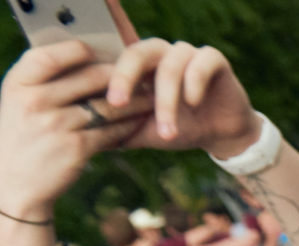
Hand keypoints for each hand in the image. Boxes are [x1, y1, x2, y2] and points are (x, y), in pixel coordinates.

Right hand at [0, 45, 147, 216]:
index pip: (50, 55)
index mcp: (17, 82)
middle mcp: (34, 100)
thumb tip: (88, 59)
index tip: (102, 52)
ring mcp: (55, 124)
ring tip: (152, 97)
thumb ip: (44, 81)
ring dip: (135, 101)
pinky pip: (112, 131)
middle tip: (142, 73)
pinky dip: (129, 126)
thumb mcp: (20, 103)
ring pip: (108, 105)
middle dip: (121, 75)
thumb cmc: (23, 137)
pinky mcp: (76, 148)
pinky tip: (141, 122)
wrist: (15, 184)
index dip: (79, 50)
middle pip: (89, 77)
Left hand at [103, 39, 257, 157]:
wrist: (221, 136)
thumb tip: (77, 139)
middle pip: (136, 53)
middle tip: (117, 103)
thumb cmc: (179, 129)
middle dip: (124, 78)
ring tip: (168, 131)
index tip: (100, 96)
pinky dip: (195, 82)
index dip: (106, 69)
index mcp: (139, 65)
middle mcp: (160, 52)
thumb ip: (115, 129)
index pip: (115, 54)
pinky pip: (202, 62)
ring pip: (170, 66)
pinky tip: (193, 103)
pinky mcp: (214, 59)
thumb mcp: (142, 132)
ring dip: (166, 101)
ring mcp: (187, 53)